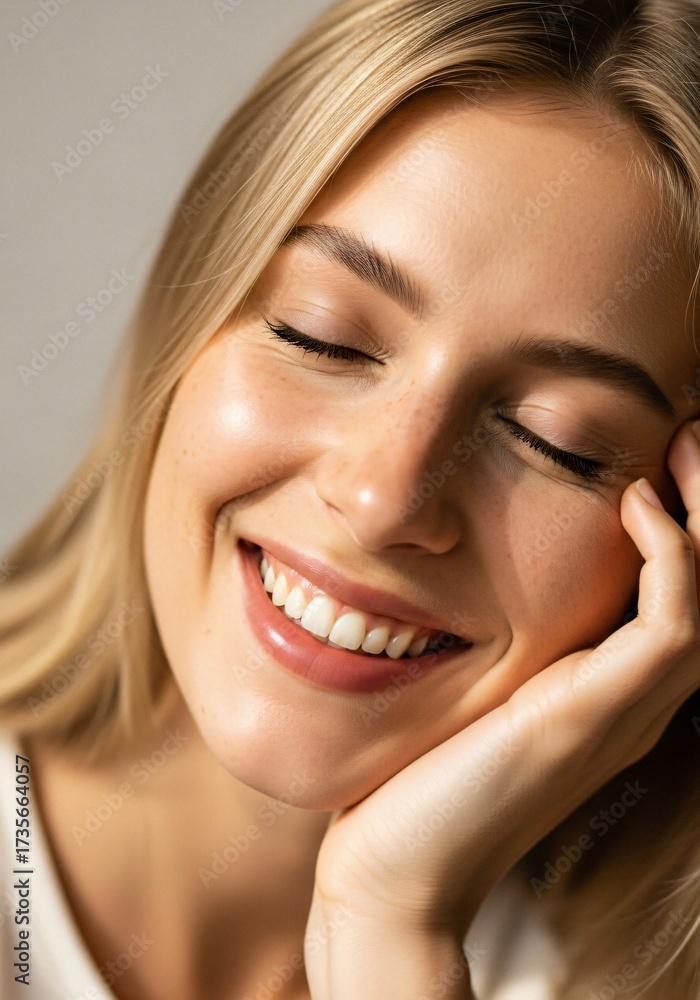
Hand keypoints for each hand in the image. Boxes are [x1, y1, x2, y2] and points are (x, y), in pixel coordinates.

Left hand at [304, 420, 699, 999]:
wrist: (397, 867)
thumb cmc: (419, 776)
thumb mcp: (469, 687)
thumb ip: (492, 641)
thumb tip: (456, 574)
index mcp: (606, 692)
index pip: (674, 597)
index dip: (681, 525)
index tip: (656, 461)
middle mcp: (632, 699)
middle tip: (693, 437)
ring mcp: (624, 710)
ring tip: (684, 449)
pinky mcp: (596, 713)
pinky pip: (674, 622)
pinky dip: (672, 554)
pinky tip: (634, 503)